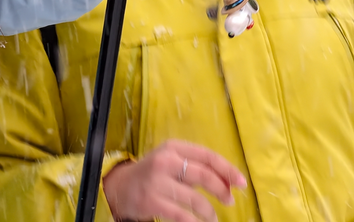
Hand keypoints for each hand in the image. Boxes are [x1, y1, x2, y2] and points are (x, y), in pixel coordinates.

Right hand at [102, 139, 246, 221]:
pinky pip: (181, 215)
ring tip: (212, 217)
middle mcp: (165, 160)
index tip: (242, 182)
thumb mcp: (172, 163)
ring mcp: (157, 181)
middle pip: (202, 175)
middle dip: (221, 189)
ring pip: (194, 199)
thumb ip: (196, 169)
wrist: (121, 186)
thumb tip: (227, 184)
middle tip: (230, 200)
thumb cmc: (154, 174)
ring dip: (209, 212)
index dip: (226, 169)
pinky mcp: (151, 201)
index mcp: (174, 147)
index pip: (206, 155)